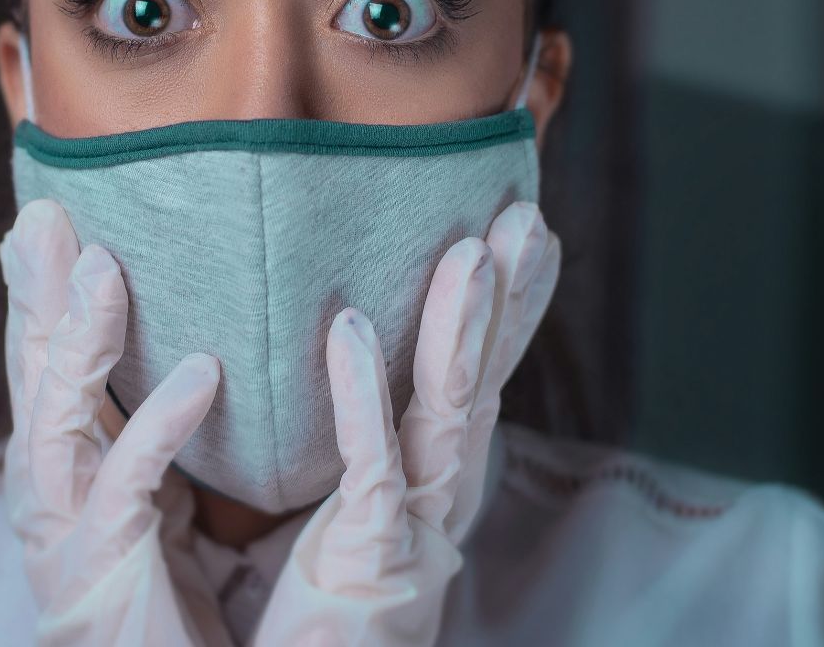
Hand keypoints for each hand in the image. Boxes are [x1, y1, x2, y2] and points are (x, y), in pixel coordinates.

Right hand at [0, 198, 235, 646]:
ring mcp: (65, 529)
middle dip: (37, 291)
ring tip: (106, 268)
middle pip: (34, 372)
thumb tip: (179, 350)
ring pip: (56, 415)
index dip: (40, 293)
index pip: (44, 364)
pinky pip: (127, 482)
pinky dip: (159, 422)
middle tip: (46, 212)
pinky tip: (200, 373)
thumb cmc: (164, 606)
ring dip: (81, 338)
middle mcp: (49, 491)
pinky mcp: (102, 565)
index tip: (46, 216)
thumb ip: (147, 433)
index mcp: (61, 470)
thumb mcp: (151, 503)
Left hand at [252, 202, 559, 645]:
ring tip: (474, 250)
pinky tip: (347, 330)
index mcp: (426, 485)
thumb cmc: (299, 618)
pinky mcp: (370, 560)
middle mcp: (434, 502)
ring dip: (462, 329)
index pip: (473, 381)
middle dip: (509, 300)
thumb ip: (331, 444)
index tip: (522, 232)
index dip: (505, 310)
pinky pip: (371, 467)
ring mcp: (411, 530)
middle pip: (480, 384)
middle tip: (524, 217)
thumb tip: (327, 353)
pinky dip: (360, 395)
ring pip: (450, 414)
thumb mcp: (318, 512)